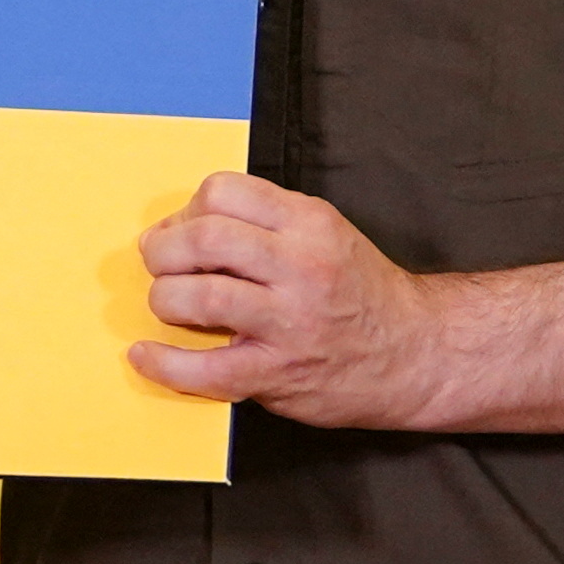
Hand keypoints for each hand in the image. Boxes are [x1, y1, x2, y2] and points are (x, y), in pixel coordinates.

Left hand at [128, 171, 442, 429]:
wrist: (416, 354)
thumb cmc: (361, 293)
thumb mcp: (326, 234)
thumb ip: (267, 223)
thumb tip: (185, 225)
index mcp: (309, 223)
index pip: (223, 192)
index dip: (188, 209)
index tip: (181, 230)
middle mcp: (301, 265)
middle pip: (203, 238)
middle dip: (163, 250)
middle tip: (160, 264)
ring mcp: (290, 320)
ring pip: (201, 295)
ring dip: (165, 299)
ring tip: (168, 305)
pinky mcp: (279, 371)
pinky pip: (207, 368)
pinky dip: (166, 363)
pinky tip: (146, 355)